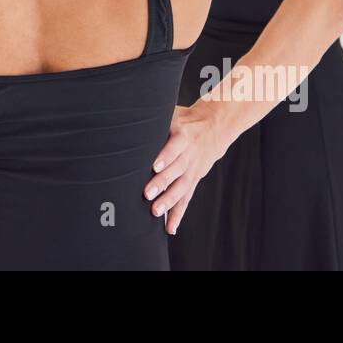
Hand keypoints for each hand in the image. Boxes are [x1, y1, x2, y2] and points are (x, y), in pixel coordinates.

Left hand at [143, 101, 231, 233]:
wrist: (214, 126)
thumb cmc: (184, 119)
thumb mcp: (172, 114)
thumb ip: (154, 120)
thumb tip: (128, 119)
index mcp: (183, 135)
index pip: (174, 147)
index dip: (165, 156)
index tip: (154, 166)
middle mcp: (189, 154)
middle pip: (176, 170)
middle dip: (161, 183)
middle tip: (146, 194)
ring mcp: (192, 170)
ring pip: (181, 187)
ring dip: (169, 201)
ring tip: (155, 212)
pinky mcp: (193, 180)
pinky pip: (186, 199)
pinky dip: (178, 214)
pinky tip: (170, 228)